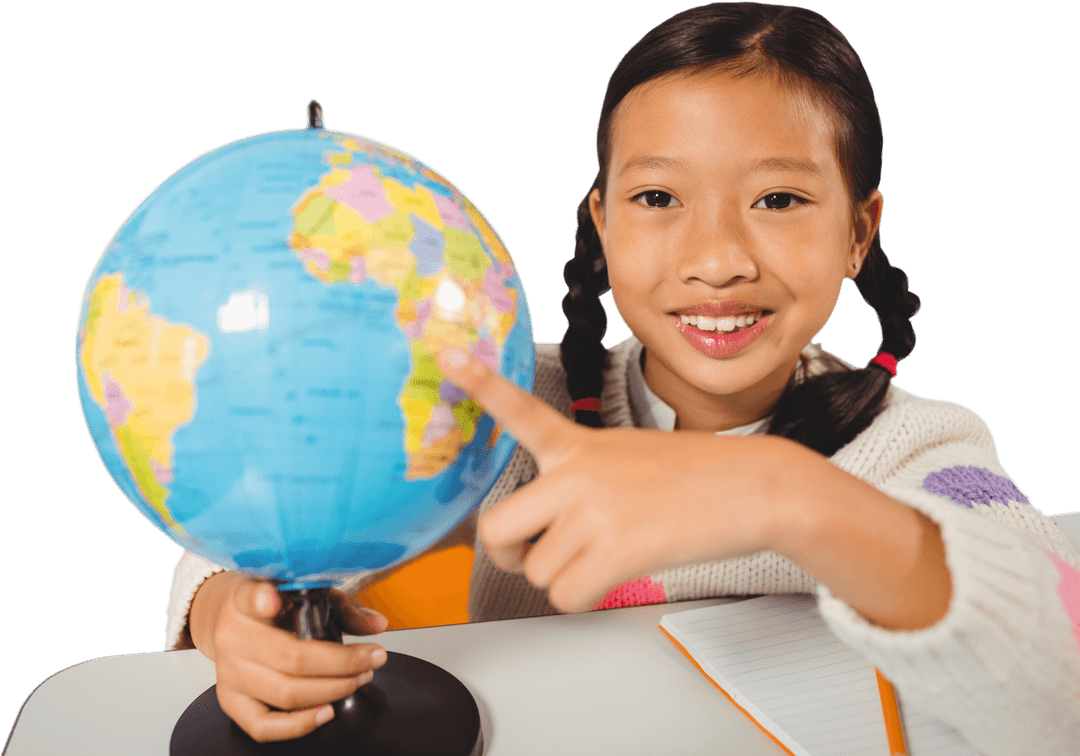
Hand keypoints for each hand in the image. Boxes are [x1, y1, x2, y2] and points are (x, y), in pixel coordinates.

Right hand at [191, 573, 388, 742]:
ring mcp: (228, 673)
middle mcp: (232, 636)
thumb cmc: (274, 605)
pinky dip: (299, 725)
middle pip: (291, 658)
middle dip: (344, 663)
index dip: (261, 599)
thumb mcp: (305, 593)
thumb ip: (342, 607)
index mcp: (244, 600)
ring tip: (359, 679)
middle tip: (372, 658)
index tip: (273, 599)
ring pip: (285, 693)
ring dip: (333, 690)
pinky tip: (327, 710)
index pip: (249, 597)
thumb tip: (377, 624)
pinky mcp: (230, 702)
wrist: (229, 622)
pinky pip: (263, 726)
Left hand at [436, 346, 786, 612]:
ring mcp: (592, 510)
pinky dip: (588, 597)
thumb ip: (581, 478)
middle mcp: (575, 473)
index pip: (519, 409)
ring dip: (567, 577)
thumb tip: (551, 534)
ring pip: (538, 573)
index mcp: (578, 444)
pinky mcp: (615, 548)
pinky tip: (617, 573)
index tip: (447, 355)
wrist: (755, 487)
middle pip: (494, 530)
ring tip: (610, 553)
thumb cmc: (699, 475)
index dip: (479, 383)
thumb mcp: (628, 454)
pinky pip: (567, 597)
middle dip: (508, 554)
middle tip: (531, 555)